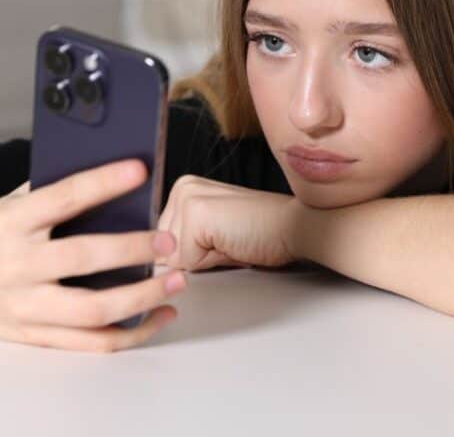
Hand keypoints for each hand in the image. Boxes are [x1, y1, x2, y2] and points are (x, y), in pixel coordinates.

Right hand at [0, 159, 188, 353]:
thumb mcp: (12, 203)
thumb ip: (54, 191)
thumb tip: (117, 174)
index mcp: (11, 222)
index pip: (63, 197)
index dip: (103, 182)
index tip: (140, 170)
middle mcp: (15, 265)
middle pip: (82, 259)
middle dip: (133, 249)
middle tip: (169, 241)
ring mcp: (25, 306)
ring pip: (92, 310)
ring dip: (142, 297)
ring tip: (177, 281)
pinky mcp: (35, 336)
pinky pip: (90, 343)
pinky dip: (131, 333)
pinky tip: (159, 315)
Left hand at [155, 175, 301, 270]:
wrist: (296, 226)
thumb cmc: (263, 233)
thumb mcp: (212, 235)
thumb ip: (183, 243)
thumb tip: (157, 266)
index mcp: (185, 188)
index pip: (161, 242)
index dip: (192, 254)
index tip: (222, 239)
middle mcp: (182, 187)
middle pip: (162, 249)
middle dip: (193, 257)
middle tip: (228, 240)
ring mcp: (188, 197)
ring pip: (172, 256)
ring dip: (201, 260)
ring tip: (230, 241)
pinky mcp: (197, 213)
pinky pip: (185, 261)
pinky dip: (209, 262)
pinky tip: (232, 243)